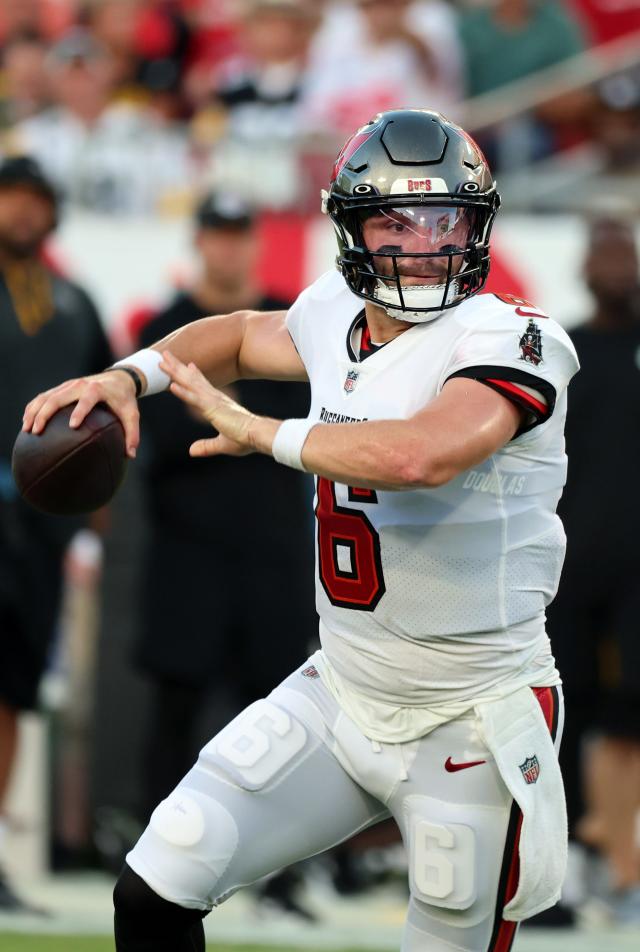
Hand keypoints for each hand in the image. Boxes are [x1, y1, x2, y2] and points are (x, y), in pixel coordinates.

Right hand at [22, 370, 140, 457]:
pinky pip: (43, 396)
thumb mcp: (132, 414)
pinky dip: (33, 407)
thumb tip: (130, 455)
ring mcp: (68, 385)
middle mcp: (79, 385)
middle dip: (45, 413)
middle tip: (37, 431)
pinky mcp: (61, 388)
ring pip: (46, 396)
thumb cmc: (124, 399)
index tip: (73, 426)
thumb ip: (132, 434)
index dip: (80, 411)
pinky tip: (26, 421)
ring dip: (34, 411)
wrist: (117, 378)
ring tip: (27, 429)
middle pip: (57, 397)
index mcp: (96, 389)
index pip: (86, 399)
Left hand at [159, 350, 256, 457]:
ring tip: (162, 361)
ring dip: (175, 373)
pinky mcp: (212, 409)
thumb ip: (206, 447)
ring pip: (190, 384)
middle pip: (192, 380)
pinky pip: (194, 399)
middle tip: (165, 355)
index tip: (187, 365)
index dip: (194, 375)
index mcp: (219, 404)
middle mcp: (215, 398)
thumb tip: (192, 451)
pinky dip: (183, 393)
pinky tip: (172, 386)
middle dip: (177, 368)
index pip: (203, 386)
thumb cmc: (246, 439)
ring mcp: (213, 402)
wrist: (257, 436)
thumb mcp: (222, 444)